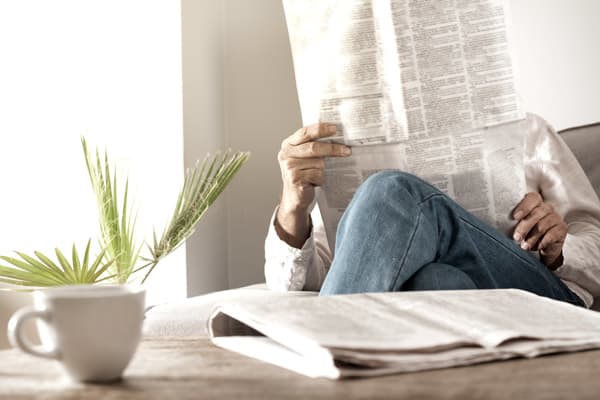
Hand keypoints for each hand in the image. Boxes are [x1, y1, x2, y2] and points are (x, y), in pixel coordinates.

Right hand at [275, 123, 350, 247]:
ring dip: (323, 170)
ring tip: (318, 174)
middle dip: (333, 148)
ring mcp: (289, 167)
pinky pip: (317, 175)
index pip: (305, 132)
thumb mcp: (305, 157)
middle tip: (347, 150)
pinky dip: (320, 179)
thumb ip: (313, 145)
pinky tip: (314, 182)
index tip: (335, 129)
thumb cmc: (303, 175)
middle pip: (314, 147)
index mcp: (288, 145)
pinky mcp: (295, 179)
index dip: (321, 129)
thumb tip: (337, 136)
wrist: (294, 198)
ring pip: (318, 163)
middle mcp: (286, 154)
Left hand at [512, 192, 567, 269]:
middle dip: (524, 227)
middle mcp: (546, 208)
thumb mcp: (516, 226)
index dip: (524, 206)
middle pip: (536, 213)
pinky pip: (552, 234)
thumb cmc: (525, 234)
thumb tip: (493, 219)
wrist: (541, 249)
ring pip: (543, 225)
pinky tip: (537, 247)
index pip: (532, 198)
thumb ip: (510, 221)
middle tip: (516, 237)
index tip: (514, 217)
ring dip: (532, 238)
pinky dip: (542, 242)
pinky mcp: (562, 228)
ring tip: (524, 247)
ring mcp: (556, 217)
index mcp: (534, 204)